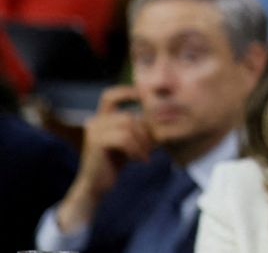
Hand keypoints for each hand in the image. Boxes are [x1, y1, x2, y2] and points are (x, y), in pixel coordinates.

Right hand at [58, 86, 153, 231]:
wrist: (96, 185)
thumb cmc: (115, 162)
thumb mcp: (130, 140)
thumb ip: (140, 126)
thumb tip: (165, 112)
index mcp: (101, 118)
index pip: (109, 95)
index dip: (127, 91)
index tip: (145, 95)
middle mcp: (94, 121)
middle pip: (128, 116)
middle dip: (144, 131)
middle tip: (151, 146)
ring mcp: (93, 131)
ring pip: (128, 126)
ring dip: (142, 141)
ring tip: (144, 154)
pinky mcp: (96, 142)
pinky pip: (125, 138)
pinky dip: (136, 148)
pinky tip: (139, 159)